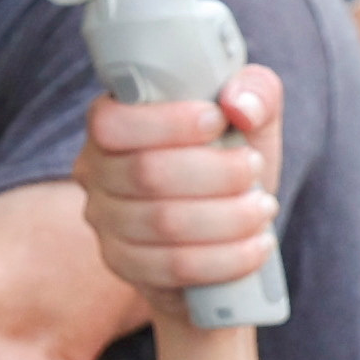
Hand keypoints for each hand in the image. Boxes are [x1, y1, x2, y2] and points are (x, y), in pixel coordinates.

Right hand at [77, 63, 281, 316]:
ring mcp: (105, 223)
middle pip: (147, 173)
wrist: (223, 229)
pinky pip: (173, 267)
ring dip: (229, 217)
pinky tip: (256, 246)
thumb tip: (241, 105)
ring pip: (164, 223)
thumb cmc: (228, 160)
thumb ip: (255, 92)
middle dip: (217, 171)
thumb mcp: (249, 118)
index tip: (217, 120)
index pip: (112, 122)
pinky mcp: (125, 265)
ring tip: (263, 208)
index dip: (167, 122)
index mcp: (111, 125)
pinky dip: (227, 258)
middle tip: (255, 167)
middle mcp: (96, 172)